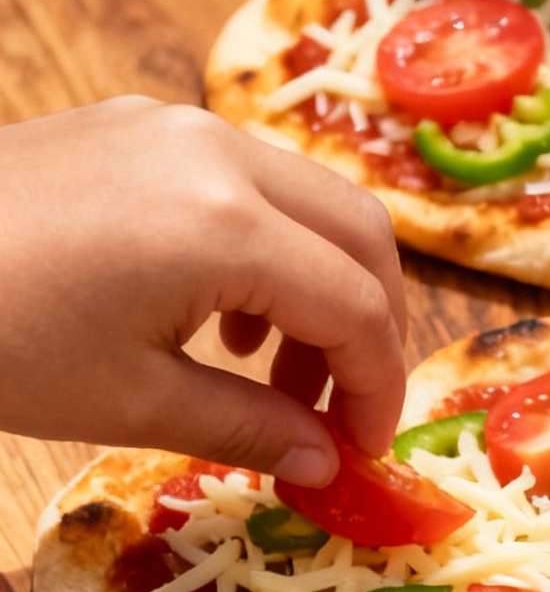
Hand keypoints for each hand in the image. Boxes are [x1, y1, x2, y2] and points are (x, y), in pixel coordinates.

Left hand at [0, 98, 406, 479]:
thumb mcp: (128, 402)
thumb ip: (246, 427)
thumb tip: (323, 464)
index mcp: (225, 224)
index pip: (357, 305)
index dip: (379, 386)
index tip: (365, 452)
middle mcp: (216, 153)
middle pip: (360, 232)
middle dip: (371, 327)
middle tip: (343, 411)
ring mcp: (173, 127)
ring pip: (308, 197)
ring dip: (321, 285)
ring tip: (275, 373)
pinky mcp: (134, 126)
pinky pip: (244, 177)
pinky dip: (267, 246)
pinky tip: (218, 316)